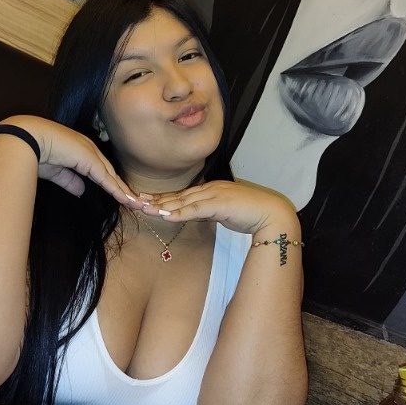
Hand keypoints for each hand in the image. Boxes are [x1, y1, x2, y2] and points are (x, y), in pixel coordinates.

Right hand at [0, 115, 140, 207]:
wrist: (28, 139)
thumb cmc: (36, 152)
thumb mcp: (56, 171)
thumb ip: (70, 181)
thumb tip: (81, 191)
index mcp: (81, 151)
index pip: (100, 169)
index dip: (111, 183)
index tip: (121, 195)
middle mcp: (89, 149)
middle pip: (110, 172)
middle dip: (122, 188)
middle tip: (135, 201)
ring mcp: (90, 153)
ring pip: (111, 176)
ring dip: (124, 191)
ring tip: (136, 204)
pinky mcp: (90, 159)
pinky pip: (105, 178)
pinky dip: (116, 189)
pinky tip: (125, 199)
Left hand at [140, 180, 297, 236]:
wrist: (270, 214)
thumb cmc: (250, 214)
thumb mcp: (223, 212)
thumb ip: (208, 212)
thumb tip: (195, 215)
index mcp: (210, 190)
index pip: (182, 194)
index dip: (163, 197)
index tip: (145, 200)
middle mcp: (209, 189)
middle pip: (178, 195)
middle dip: (156, 199)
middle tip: (135, 201)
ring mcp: (213, 194)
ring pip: (182, 200)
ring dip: (162, 205)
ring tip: (143, 208)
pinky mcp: (218, 204)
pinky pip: (194, 209)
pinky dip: (179, 212)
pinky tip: (165, 216)